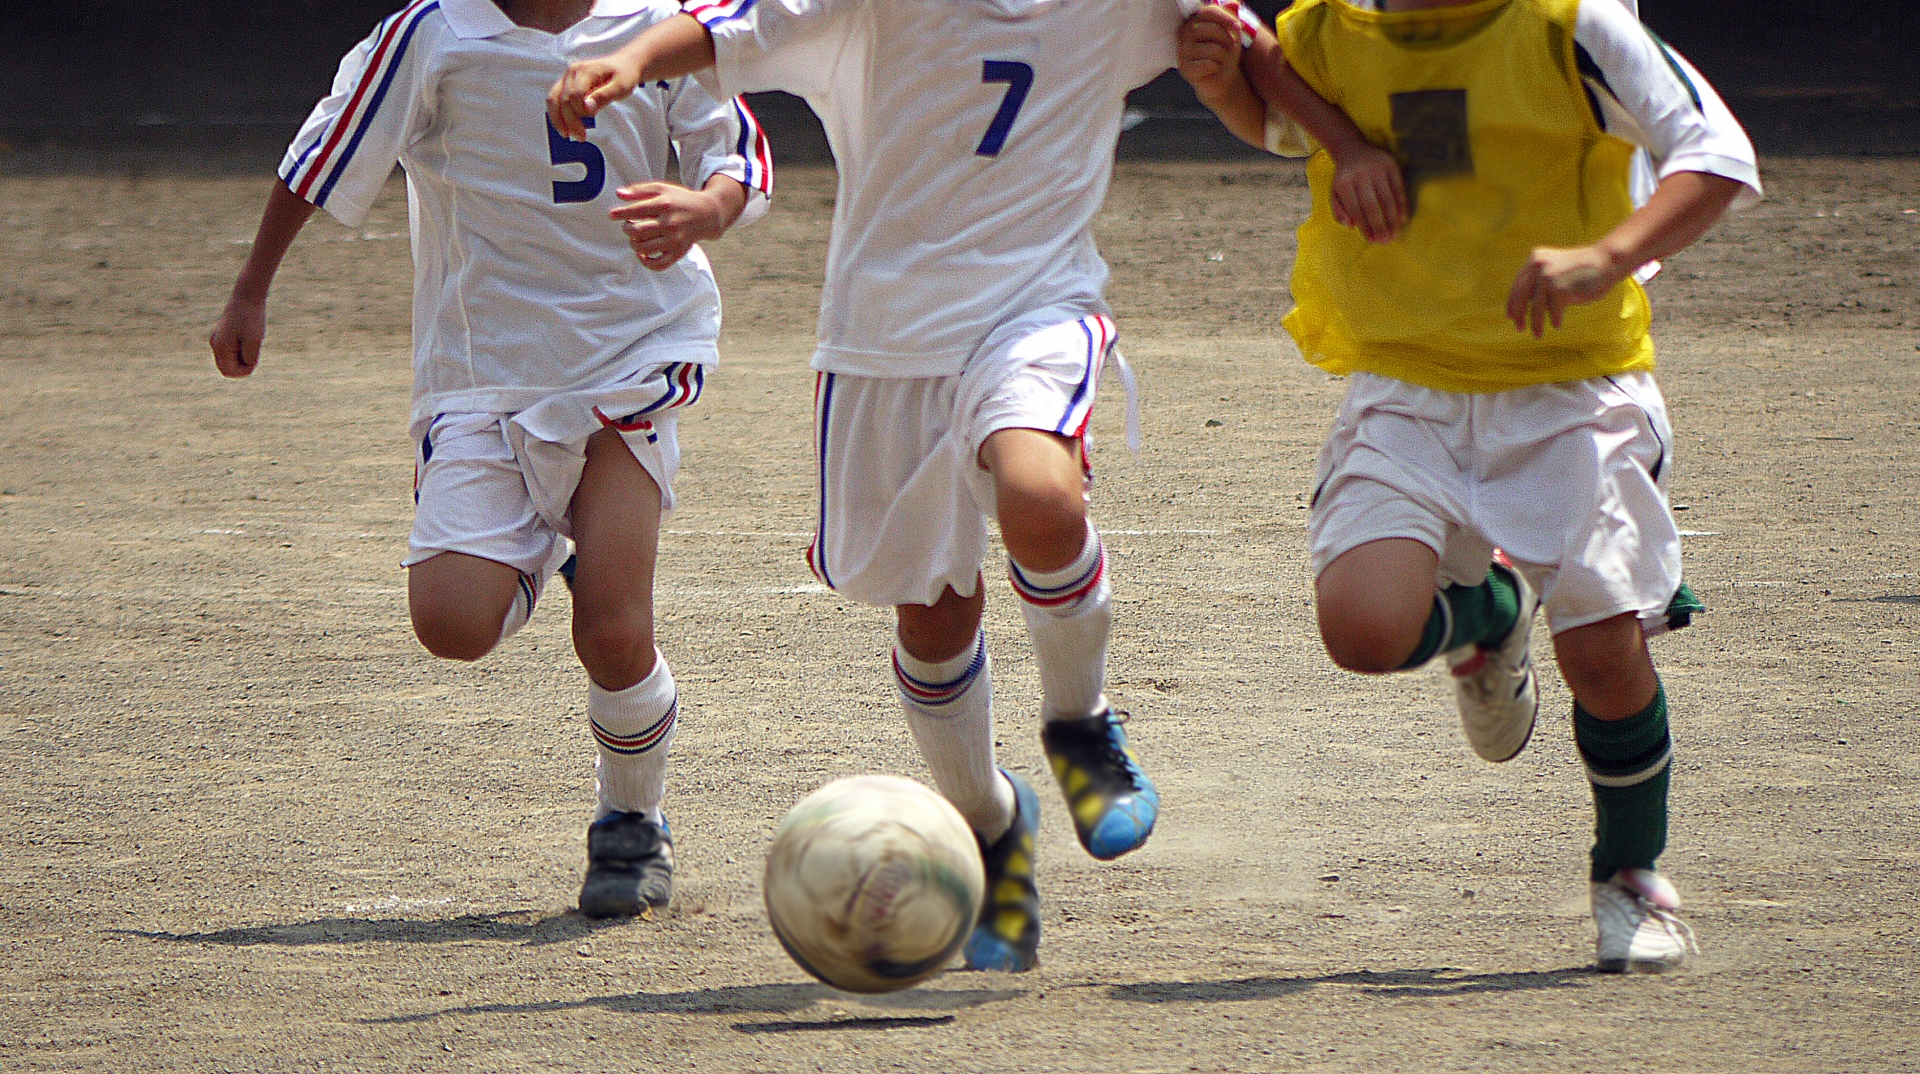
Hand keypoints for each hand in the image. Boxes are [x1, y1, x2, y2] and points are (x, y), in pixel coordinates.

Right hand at [209, 294, 266, 376]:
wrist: (248, 295)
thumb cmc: (252, 318)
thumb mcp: (254, 341)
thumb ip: (249, 358)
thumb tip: (245, 366)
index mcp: (220, 346)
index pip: (229, 372)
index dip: (244, 371)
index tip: (255, 358)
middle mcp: (215, 343)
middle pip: (227, 368)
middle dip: (242, 365)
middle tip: (254, 350)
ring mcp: (217, 338)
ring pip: (230, 359)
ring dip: (243, 357)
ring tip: (252, 342)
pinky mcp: (223, 333)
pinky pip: (231, 350)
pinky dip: (242, 350)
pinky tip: (249, 337)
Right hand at [548, 55, 641, 140]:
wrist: (623, 64)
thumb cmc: (623, 75)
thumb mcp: (621, 87)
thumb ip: (604, 96)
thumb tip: (587, 108)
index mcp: (586, 70)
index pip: (575, 94)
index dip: (580, 110)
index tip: (591, 118)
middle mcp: (572, 72)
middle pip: (562, 99)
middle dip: (570, 121)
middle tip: (581, 137)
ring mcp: (567, 78)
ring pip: (553, 100)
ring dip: (558, 120)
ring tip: (567, 135)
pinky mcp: (566, 84)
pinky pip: (555, 100)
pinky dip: (557, 114)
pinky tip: (564, 127)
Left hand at [612, 182, 725, 269]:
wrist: (707, 214)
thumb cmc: (680, 200)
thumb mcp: (661, 188)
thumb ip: (639, 190)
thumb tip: (618, 194)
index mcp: (665, 204)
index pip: (636, 210)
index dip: (620, 213)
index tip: (612, 215)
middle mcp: (670, 223)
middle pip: (637, 232)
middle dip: (627, 229)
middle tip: (629, 226)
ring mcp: (675, 240)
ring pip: (644, 249)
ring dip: (634, 244)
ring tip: (637, 237)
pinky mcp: (678, 252)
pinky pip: (659, 265)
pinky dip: (646, 262)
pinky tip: (643, 254)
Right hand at [1177, 5, 1247, 103]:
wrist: (1221, 78)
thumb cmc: (1225, 52)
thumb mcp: (1231, 32)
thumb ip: (1231, 17)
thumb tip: (1234, 4)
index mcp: (1193, 21)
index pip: (1209, 12)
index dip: (1226, 18)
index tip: (1237, 26)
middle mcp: (1184, 34)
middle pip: (1212, 29)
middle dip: (1227, 39)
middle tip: (1229, 47)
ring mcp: (1182, 52)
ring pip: (1214, 49)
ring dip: (1224, 56)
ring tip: (1221, 60)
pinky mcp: (1185, 69)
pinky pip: (1209, 64)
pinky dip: (1218, 68)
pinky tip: (1214, 69)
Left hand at [1326, 140, 1406, 243]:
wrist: (1351, 149)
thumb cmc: (1344, 178)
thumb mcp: (1334, 194)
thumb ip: (1339, 211)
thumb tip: (1351, 226)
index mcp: (1344, 183)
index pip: (1355, 209)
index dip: (1365, 227)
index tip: (1373, 241)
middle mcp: (1360, 175)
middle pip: (1372, 205)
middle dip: (1380, 225)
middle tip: (1386, 241)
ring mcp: (1376, 168)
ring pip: (1387, 197)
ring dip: (1392, 218)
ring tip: (1395, 234)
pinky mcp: (1391, 164)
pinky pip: (1398, 187)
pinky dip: (1402, 204)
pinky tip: (1402, 218)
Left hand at [1506, 244, 1623, 337]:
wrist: (1605, 261)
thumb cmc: (1582, 268)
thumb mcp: (1555, 268)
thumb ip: (1540, 281)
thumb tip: (1523, 306)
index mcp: (1535, 259)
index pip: (1518, 285)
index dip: (1513, 302)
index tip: (1510, 316)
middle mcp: (1538, 267)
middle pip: (1521, 297)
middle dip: (1519, 315)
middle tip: (1519, 329)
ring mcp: (1548, 278)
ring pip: (1536, 308)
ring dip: (1536, 324)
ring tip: (1537, 335)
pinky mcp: (1560, 290)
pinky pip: (1553, 311)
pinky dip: (1554, 319)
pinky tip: (1556, 325)